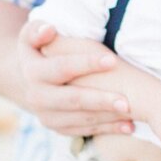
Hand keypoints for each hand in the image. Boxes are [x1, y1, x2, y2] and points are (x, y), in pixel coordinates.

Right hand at [17, 22, 133, 135]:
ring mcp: (47, 116)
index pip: (62, 67)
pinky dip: (108, 128)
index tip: (112, 61)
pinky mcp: (58, 128)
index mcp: (32, 72)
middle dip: (100, 100)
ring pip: (82, 119)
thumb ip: (38, 31)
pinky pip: (85, 130)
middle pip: (73, 99)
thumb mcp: (32, 36)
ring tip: (132, 112)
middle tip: (126, 102)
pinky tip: (128, 126)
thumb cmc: (40, 50)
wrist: (27, 80)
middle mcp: (37, 97)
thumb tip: (49, 30)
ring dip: (108, 118)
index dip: (87, 63)